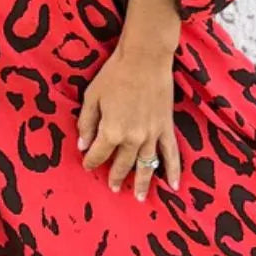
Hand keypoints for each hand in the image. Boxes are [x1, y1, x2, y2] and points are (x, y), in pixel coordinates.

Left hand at [76, 39, 181, 198]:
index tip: (87, 164)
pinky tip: (173, 185)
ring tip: (139, 197)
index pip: (97, 155)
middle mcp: (132, 139)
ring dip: (143, 183)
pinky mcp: (166, 128)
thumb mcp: (92, 97)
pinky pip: (171, 154)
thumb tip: (82, 145)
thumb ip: (86, 123)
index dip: (90, 161)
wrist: (145, 58)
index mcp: (111, 132)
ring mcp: (152, 135)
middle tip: (113, 187)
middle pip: (122, 164)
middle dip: (115, 177)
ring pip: (146, 165)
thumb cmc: (114, 74)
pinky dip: (173, 171)